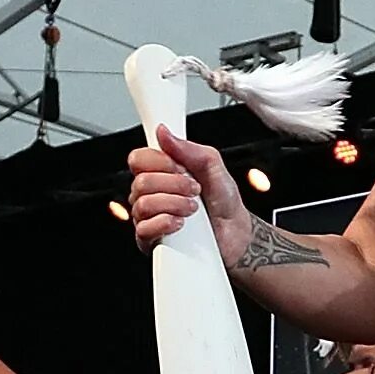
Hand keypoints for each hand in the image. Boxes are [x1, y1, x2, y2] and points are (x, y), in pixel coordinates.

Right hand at [127, 126, 251, 263]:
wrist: (236, 234)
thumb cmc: (223, 202)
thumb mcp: (214, 166)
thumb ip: (190, 148)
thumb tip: (164, 132)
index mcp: (160, 173)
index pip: (138, 159)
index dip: (158, 161)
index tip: (179, 166)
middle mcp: (150, 194)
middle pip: (141, 182)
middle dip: (174, 185)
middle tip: (194, 190)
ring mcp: (148, 218)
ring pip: (143, 205)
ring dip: (174, 204)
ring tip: (193, 209)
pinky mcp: (150, 240)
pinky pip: (143, 230)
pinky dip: (166, 223)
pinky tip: (181, 224)